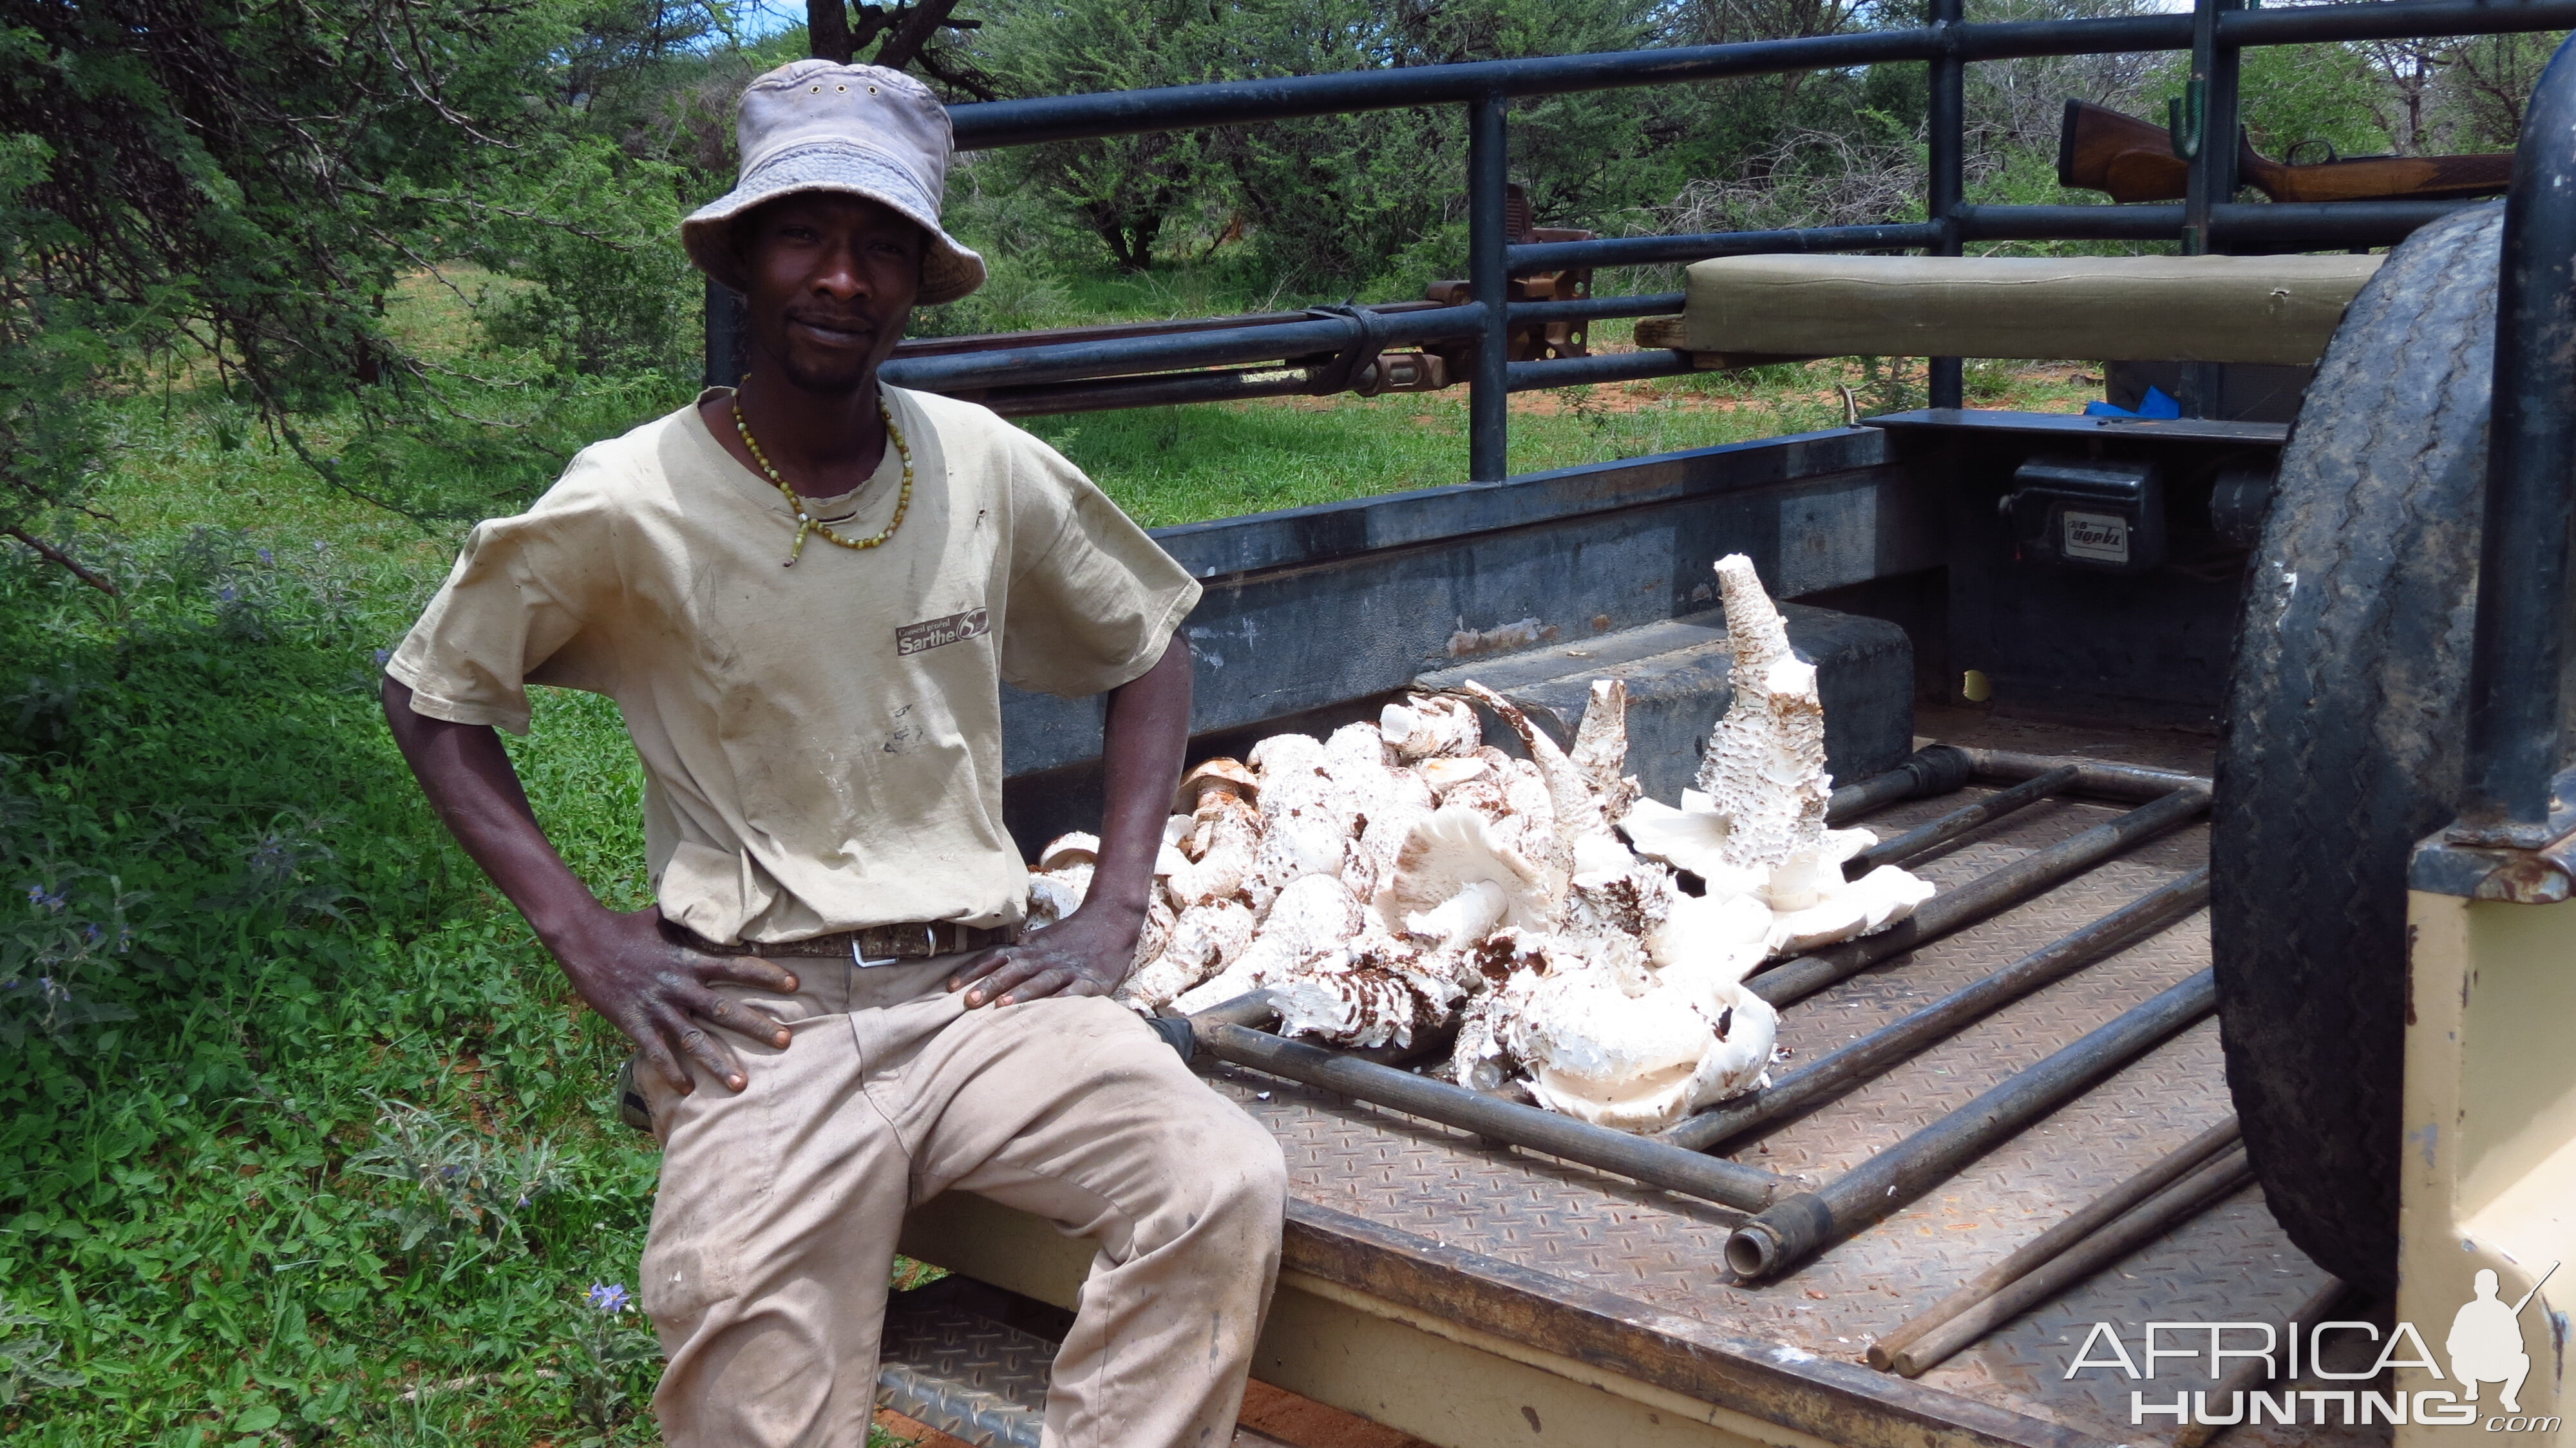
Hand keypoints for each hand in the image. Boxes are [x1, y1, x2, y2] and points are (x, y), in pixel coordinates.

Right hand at [550, 907, 799, 1093]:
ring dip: (718, 1062)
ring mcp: (657, 1006)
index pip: (736, 966)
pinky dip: (670, 1071)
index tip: (794, 984)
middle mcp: (679, 985)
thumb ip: (694, 921)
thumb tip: (722, 908)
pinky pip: (656, 1052)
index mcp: (689, 958)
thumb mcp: (665, 918)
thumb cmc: (627, 926)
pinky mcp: (633, 1022)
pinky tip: (686, 1090)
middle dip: (756, 1026)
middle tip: (785, 1041)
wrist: (584, 939)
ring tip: (742, 1084)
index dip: (766, 975)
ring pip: (694, 1039)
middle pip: (724, 1008)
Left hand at [946, 902, 1140, 1007]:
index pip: (996, 958)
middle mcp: (1044, 958)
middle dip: (991, 985)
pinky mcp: (1092, 981)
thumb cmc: (1069, 937)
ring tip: (1002, 1007)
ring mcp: (1068, 969)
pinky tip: (1053, 1011)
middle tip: (969, 1002)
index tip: (950, 988)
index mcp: (1029, 949)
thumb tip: (983, 967)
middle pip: (1014, 970)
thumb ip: (1015, 953)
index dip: (973, 971)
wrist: (1111, 920)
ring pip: (1041, 981)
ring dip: (1021, 994)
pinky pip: (1076, 991)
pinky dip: (1064, 1000)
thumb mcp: (1039, 940)